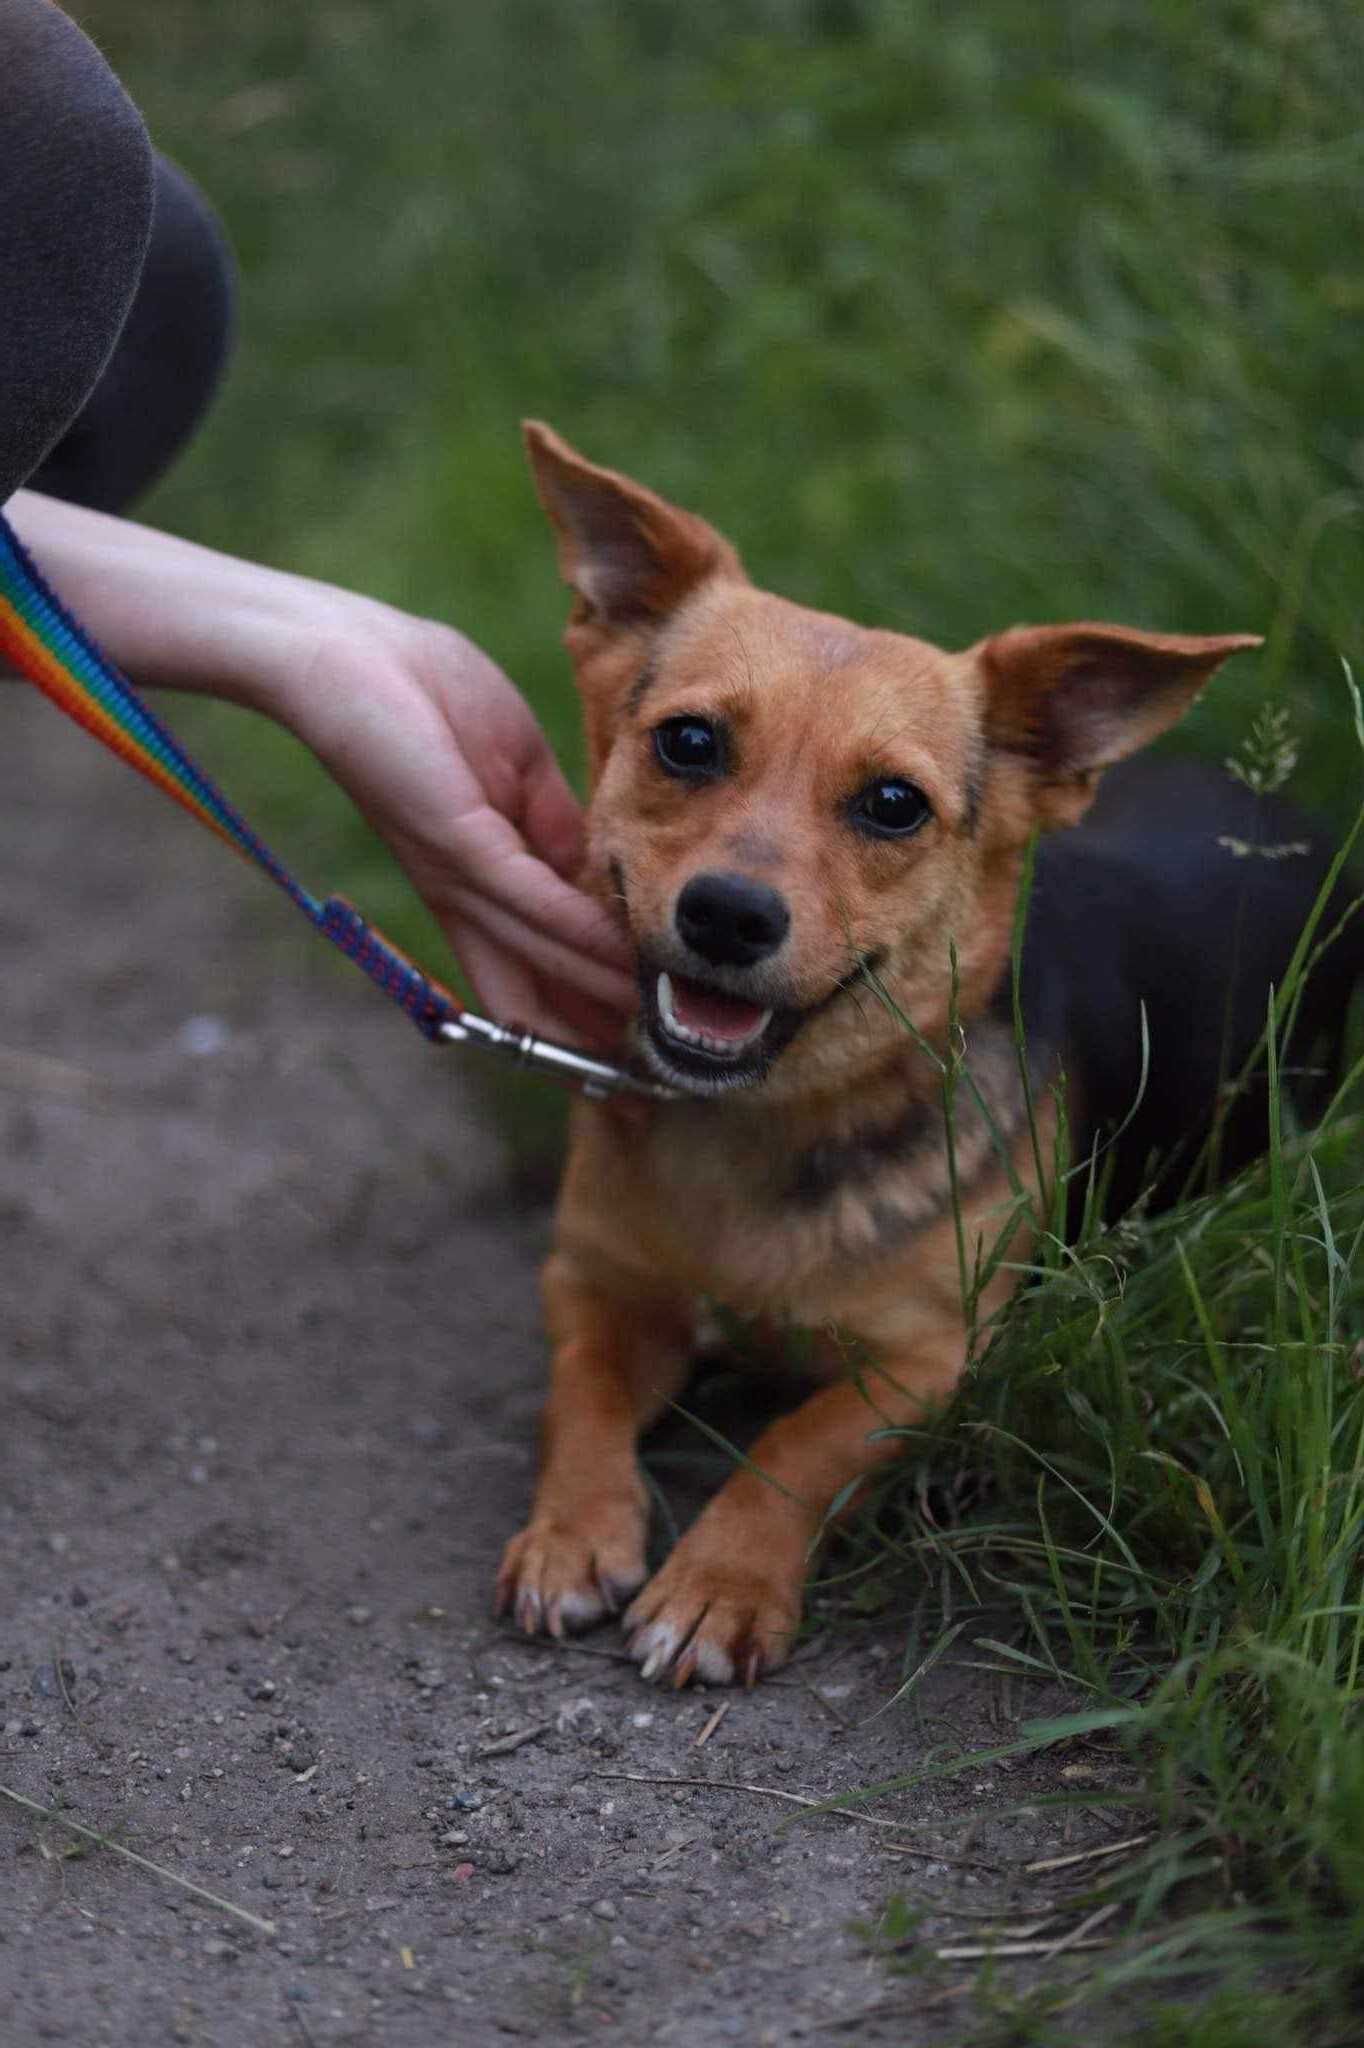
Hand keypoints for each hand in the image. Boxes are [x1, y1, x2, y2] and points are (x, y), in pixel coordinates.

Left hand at [285, 614, 634, 1043]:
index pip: (537, 962)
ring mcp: (460, 877)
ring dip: (600, 996)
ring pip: (539, 959)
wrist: (348, 656)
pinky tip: (624, 961)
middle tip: (648, 1082)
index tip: (638, 1040)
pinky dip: (582, 939)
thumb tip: (600, 875)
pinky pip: (533, 906)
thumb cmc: (425, 692)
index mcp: (476, 877)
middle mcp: (464, 896)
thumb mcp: (515, 767)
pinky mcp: (459, 848)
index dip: (587, 1004)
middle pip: (530, 992)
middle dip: (587, 1038)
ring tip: (654, 1030)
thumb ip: (556, 825)